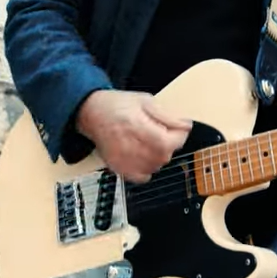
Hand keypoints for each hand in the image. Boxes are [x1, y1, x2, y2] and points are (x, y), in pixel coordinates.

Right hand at [75, 90, 191, 182]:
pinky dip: (149, 168)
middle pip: (162, 156)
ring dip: (161, 155)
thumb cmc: (117, 105)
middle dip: (170, 144)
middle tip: (166, 132)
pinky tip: (146, 155)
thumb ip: (166, 115)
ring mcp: (122, 159)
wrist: (91, 113)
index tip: (182, 128)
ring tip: (154, 141)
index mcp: (135, 126)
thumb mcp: (144, 101)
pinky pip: (142, 177)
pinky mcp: (118, 168)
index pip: (166, 142)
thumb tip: (185, 126)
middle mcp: (128, 145)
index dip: (179, 136)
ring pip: (155, 167)